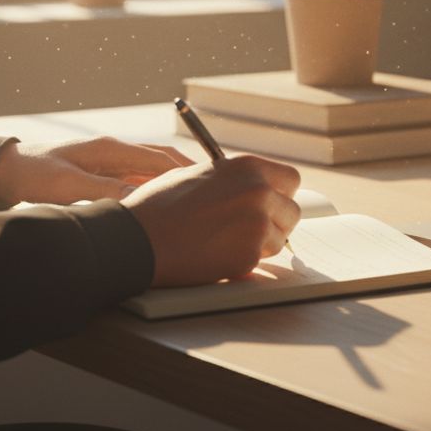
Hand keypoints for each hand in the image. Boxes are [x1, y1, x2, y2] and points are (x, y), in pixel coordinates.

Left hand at [0, 136, 192, 205]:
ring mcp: (111, 162)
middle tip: (214, 193)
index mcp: (111, 149)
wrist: (8, 170)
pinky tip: (163, 208)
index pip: (161, 159)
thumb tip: (140, 200)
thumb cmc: (35, 175)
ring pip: (153, 172)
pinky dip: (155, 191)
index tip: (210, 185)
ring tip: (195, 202)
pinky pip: (139, 181)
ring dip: (173, 184)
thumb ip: (106, 191)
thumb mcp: (69, 186)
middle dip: (188, 175)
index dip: (186, 172)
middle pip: (163, 161)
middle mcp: (116, 152)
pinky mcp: (105, 174)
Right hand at [120, 155, 301, 286]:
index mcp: (247, 167)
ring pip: (280, 240)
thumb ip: (232, 181)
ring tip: (223, 242)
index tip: (271, 204)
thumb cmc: (159, 207)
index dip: (280, 194)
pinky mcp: (249, 255)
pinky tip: (213, 256)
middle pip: (292, 212)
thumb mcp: (198, 176)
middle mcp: (259, 191)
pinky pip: (259, 261)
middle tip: (250, 231)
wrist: (137, 239)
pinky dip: (242, 263)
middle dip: (276, 223)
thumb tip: (253, 187)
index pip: (291, 179)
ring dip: (260, 245)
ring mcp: (257, 224)